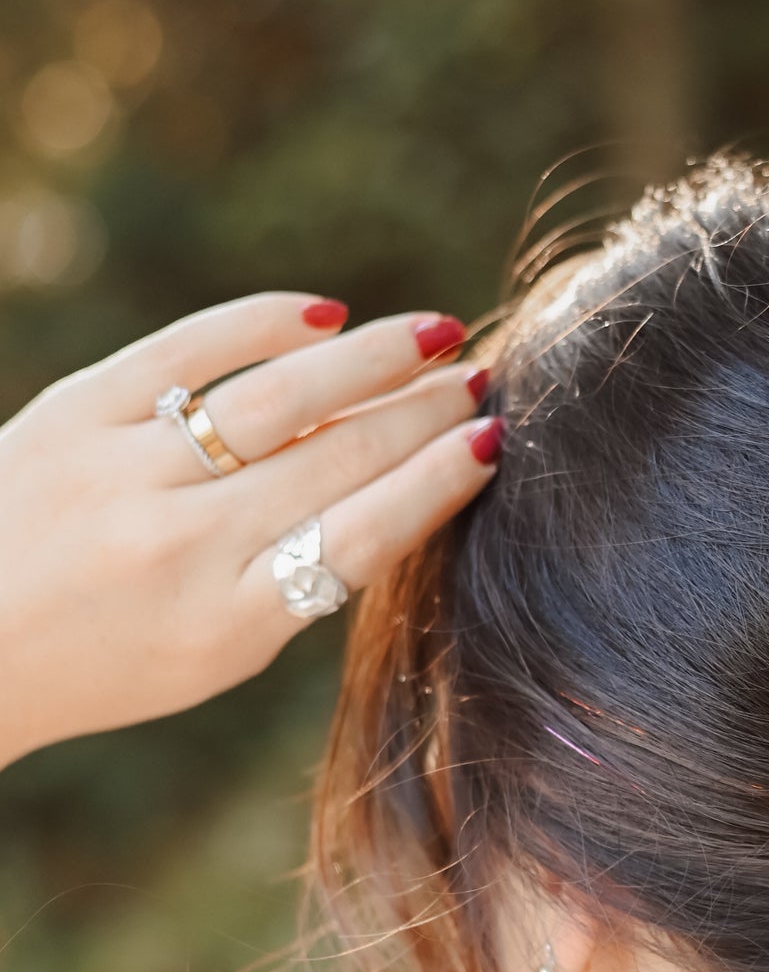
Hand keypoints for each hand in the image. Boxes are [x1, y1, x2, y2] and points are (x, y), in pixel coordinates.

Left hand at [0, 291, 501, 767]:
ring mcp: (122, 474)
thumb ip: (298, 583)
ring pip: (277, 398)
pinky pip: (185, 352)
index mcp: (225, 626)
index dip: (436, 484)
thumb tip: (401, 481)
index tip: (493, 442)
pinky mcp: (71, 413)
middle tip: (484, 378)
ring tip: (435, 335)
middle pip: (334, 459)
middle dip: (423, 411)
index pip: (360, 538)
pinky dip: (261, 323)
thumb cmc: (105, 658)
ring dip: (371, 360)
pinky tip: (324, 314)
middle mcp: (178, 547)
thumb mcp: (214, 654)